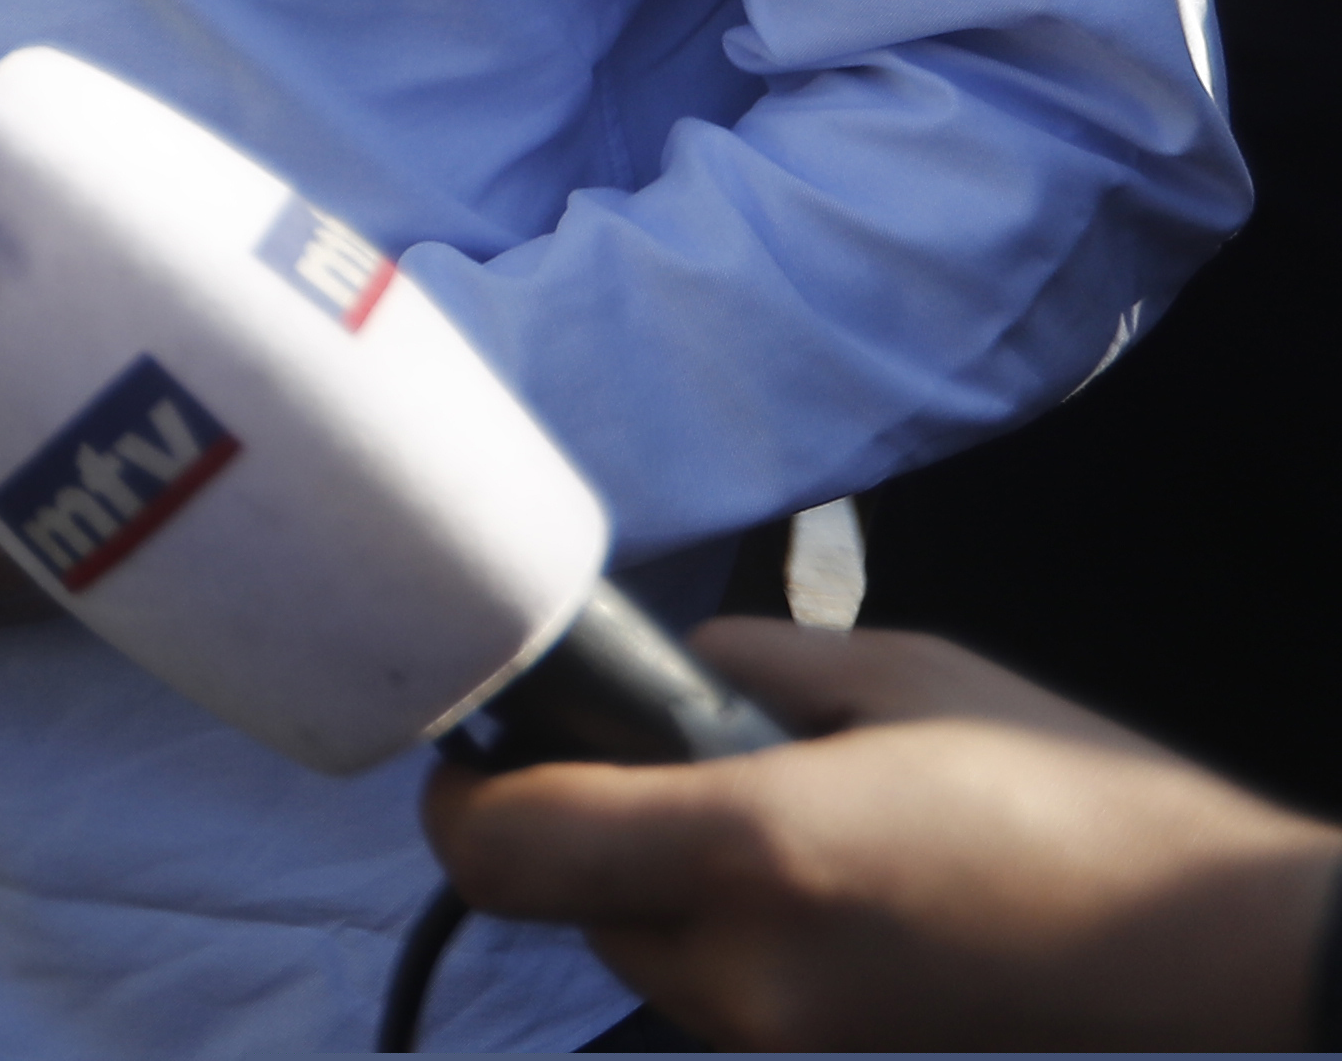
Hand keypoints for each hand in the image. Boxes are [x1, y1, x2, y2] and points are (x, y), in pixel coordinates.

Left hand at [422, 623, 1341, 1050]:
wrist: (1228, 962)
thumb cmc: (1078, 800)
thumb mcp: (906, 676)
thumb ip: (748, 668)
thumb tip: (664, 674)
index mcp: (749, 855)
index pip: (500, 846)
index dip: (464, 790)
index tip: (485, 738)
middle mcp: (741, 972)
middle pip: (564, 900)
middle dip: (587, 827)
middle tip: (678, 762)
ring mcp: (783, 1046)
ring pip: (638, 952)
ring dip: (665, 887)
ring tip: (797, 827)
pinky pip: (719, 993)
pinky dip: (734, 938)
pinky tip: (841, 892)